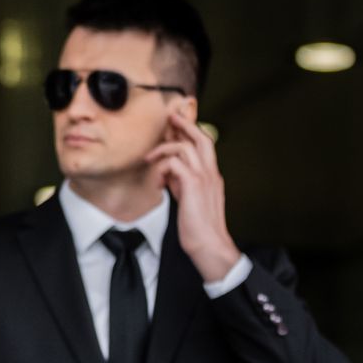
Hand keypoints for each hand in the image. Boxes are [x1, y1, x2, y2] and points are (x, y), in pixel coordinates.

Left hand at [150, 110, 241, 283]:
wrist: (209, 245)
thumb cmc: (198, 226)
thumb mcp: (190, 198)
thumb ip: (182, 182)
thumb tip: (168, 171)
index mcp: (212, 176)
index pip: (205, 145)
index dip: (191, 132)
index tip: (175, 126)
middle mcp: (211, 173)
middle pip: (202, 138)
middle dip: (184, 124)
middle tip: (170, 117)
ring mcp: (204, 178)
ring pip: (185, 147)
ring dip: (164, 149)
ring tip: (150, 158)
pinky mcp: (193, 186)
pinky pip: (174, 164)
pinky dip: (161, 169)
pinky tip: (156, 182)